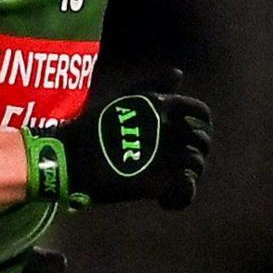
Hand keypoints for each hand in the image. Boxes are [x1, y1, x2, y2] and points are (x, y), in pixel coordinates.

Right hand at [28, 69, 210, 211]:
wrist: (70, 158)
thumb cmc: (93, 129)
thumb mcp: (123, 98)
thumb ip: (153, 85)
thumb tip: (178, 73)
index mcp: (161, 106)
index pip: (201, 113)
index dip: (202, 127)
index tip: (189, 139)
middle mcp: (168, 128)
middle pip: (202, 141)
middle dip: (196, 154)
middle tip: (177, 165)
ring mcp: (166, 154)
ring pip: (196, 165)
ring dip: (188, 176)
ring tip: (169, 182)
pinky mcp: (160, 180)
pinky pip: (186, 190)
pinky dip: (181, 197)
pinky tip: (165, 200)